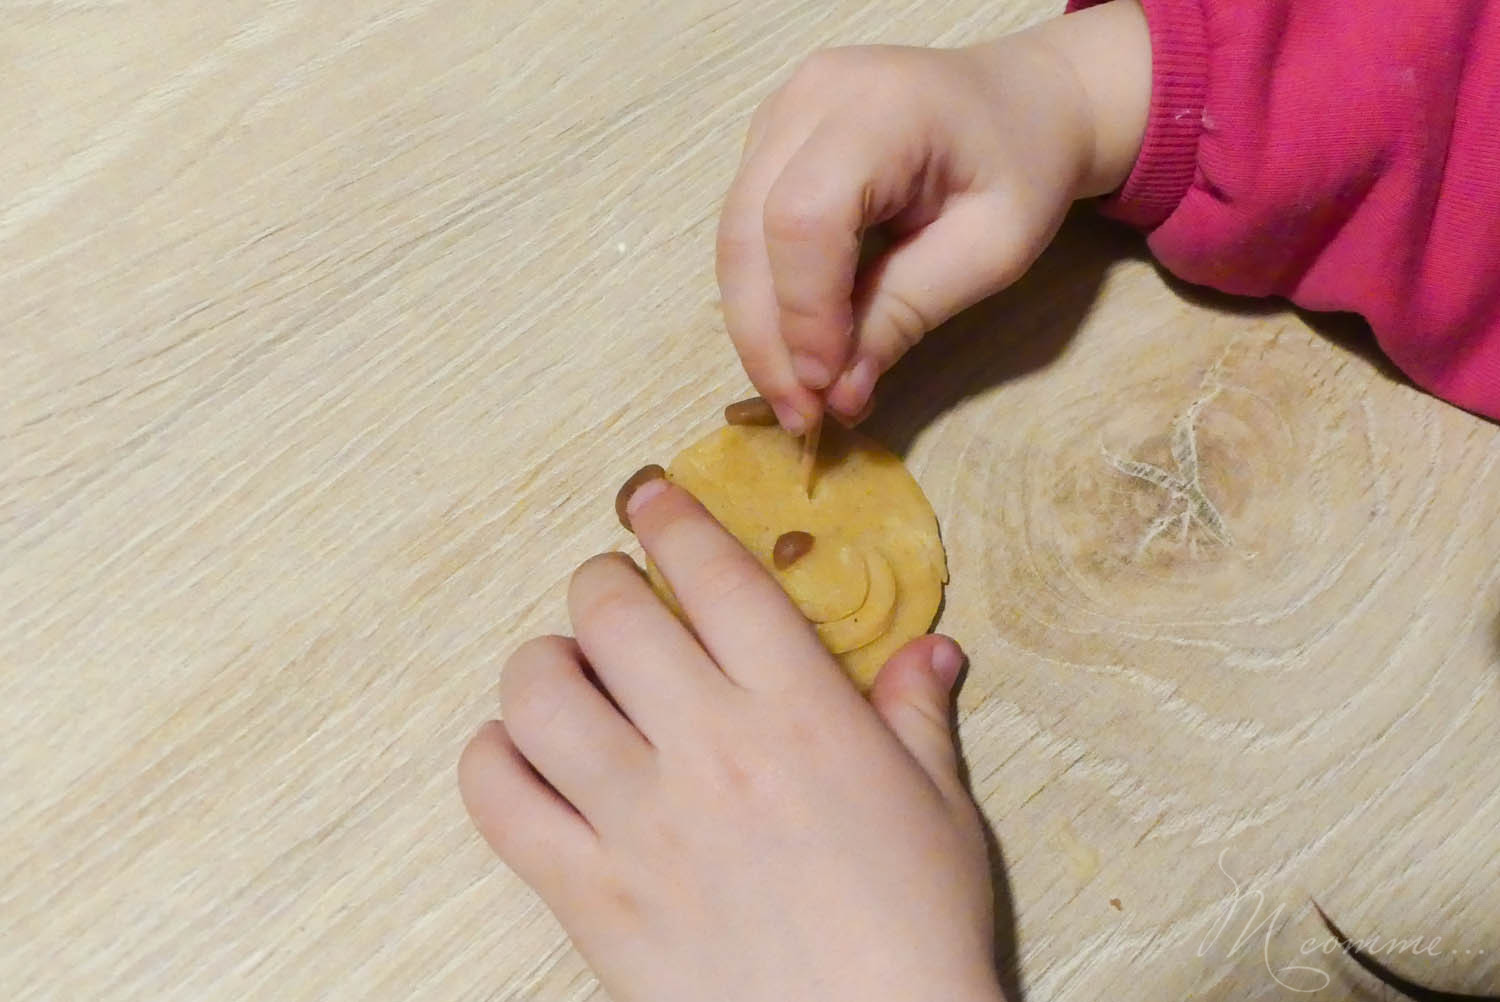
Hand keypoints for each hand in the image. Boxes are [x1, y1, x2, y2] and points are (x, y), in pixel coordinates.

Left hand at [459, 473, 1002, 1001]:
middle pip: (608, 612)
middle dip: (601, 584)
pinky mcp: (589, 893)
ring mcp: (639, 820)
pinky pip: (499, 800)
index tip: (647, 497)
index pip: (714, 575)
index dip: (670, 519)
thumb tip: (933, 649)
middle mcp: (709, 746)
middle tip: (612, 600)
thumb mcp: (939, 808)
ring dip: (540, 666)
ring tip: (565, 679)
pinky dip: (495, 760)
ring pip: (538, 693)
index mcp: (798, 710)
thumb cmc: (915, 929)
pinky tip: (525, 759)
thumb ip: (918, 715)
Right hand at [715, 1, 1148, 430]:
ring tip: (797, 399)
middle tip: (801, 417)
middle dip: (766, 337)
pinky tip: (794, 350)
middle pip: (748, 231)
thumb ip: (908, 313)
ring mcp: (779, 113)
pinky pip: (744, 231)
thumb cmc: (1022, 169)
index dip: (805, 312)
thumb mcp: (991, 252)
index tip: (827, 388)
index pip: (805, 218)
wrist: (1022, 102)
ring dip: (757, 329)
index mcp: (879, 108)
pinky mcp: (767, 141)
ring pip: (733, 238)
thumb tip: (839, 394)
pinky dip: (763, 299)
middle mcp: (809, 98)